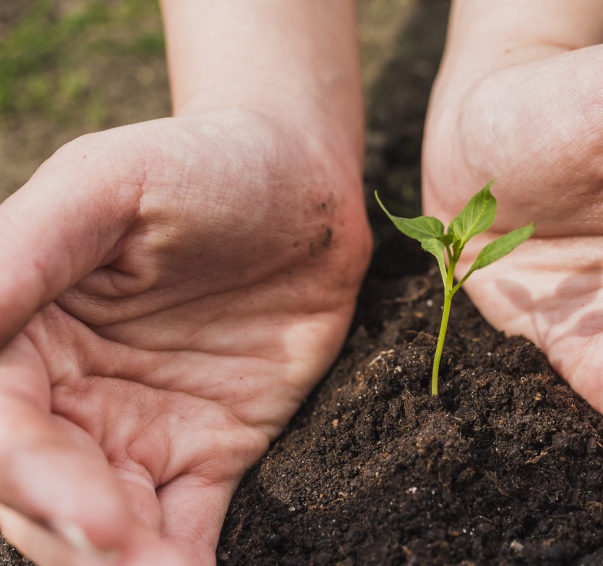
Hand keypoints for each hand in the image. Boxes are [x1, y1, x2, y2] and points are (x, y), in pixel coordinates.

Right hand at [0, 108, 370, 564]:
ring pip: (107, 525)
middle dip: (78, 537)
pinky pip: (184, 524)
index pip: (0, 422)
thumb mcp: (107, 185)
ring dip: (126, 562)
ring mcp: (137, 429)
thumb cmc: (202, 164)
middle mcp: (68, 394)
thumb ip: (22, 254)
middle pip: (41, 491)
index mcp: (22, 331)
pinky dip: (183, 561)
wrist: (301, 188)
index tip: (96, 514)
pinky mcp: (208, 449)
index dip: (33, 475)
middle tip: (133, 559)